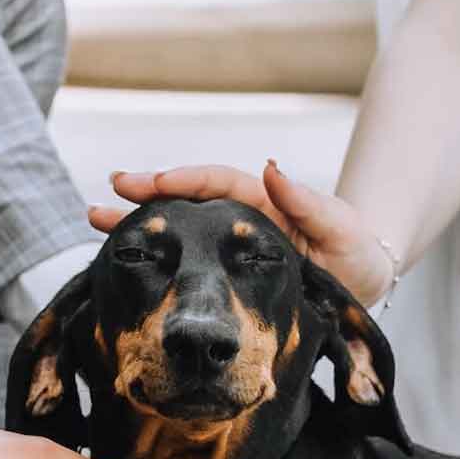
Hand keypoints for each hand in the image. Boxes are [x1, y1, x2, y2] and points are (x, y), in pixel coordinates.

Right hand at [91, 161, 397, 306]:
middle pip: (184, 201)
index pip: (215, 183)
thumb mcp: (338, 227)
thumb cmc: (355, 253)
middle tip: (108, 191)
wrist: (364, 290)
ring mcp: (227, 249)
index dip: (184, 180)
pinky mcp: (224, 276)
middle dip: (146, 195)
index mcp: (261, 203)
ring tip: (95, 219)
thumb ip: (306, 202)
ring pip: (177, 231)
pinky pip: (185, 263)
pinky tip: (121, 262)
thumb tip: (272, 168)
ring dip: (137, 224)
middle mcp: (237, 221)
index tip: (153, 182)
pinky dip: (154, 260)